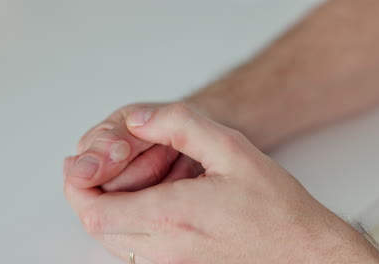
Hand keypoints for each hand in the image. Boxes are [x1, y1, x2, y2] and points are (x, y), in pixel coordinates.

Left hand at [64, 103, 378, 263]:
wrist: (301, 250)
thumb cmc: (274, 205)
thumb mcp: (231, 148)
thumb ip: (180, 125)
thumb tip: (138, 119)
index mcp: (171, 214)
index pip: (93, 209)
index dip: (77, 184)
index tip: (80, 164)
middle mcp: (164, 247)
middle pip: (95, 225)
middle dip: (85, 193)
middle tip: (95, 167)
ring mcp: (169, 263)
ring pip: (110, 240)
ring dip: (103, 208)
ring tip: (117, 180)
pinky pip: (131, 248)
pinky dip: (122, 224)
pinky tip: (142, 201)